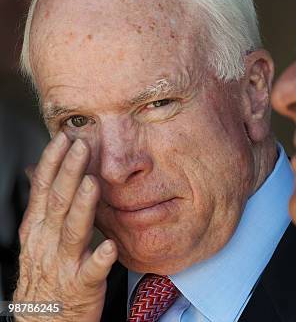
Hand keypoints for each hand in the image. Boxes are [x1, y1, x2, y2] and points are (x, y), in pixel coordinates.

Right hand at [14, 132, 116, 320]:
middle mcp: (48, 243)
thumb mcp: (39, 237)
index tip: (64, 137)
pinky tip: (110, 246)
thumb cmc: (47, 275)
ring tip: (92, 184)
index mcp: (39, 228)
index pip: (44, 189)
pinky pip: (91, 272)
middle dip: (69, 173)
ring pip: (72, 232)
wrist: (43, 321)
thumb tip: (38, 170)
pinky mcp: (81, 286)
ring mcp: (64, 264)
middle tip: (82, 145)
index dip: (53, 163)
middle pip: (58, 203)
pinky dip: (99, 259)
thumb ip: (44, 204)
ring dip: (83, 207)